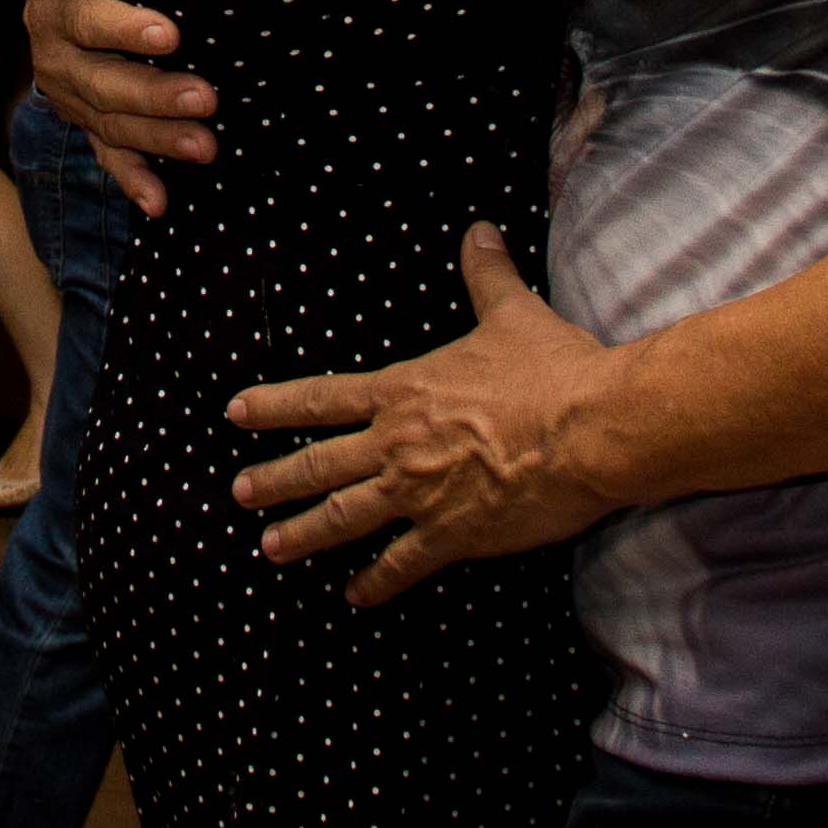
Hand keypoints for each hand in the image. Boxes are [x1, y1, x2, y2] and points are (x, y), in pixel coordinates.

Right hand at [22, 0, 216, 216]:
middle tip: (206, 99)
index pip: (87, 20)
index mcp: (55, 11)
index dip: (124, 28)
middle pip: (102, 84)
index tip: (170, 35)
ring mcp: (70, 99)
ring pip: (110, 125)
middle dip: (155, 95)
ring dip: (157, 140)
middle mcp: (56, 61)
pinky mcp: (86, 123)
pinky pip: (107, 155)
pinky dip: (133, 180)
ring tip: (205, 148)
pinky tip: (160, 203)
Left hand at [229, 226, 625, 604]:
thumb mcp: (513, 314)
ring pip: (344, 517)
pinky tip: (356, 595)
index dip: (275, 405)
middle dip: (274, 480)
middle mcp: (398, 443)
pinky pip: (401, 563)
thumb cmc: (553, 370)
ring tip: (270, 548)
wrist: (592, 429)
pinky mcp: (452, 534)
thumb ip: (487, 275)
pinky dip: (375, 582)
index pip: (322, 397)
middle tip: (239, 492)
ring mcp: (420, 493)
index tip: (235, 412)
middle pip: (319, 464)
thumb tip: (480, 231)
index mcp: (404, 392)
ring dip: (303, 533)